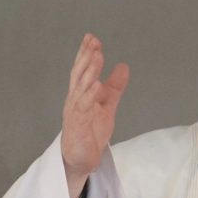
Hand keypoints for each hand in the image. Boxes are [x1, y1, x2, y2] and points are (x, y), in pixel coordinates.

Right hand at [61, 33, 129, 197]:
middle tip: (93, 41)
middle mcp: (74, 100)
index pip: (82, 70)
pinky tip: (97, 85)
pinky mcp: (78, 126)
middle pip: (79, 75)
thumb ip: (114, 87)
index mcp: (80, 94)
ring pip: (81, 88)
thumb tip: (123, 66)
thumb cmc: (89, 132)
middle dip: (86, 57)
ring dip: (89, 71)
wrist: (80, 159)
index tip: (92, 38)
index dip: (85, 54)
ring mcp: (75, 113)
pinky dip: (89, 96)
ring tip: (96, 56)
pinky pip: (83, 109)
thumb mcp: (106, 105)